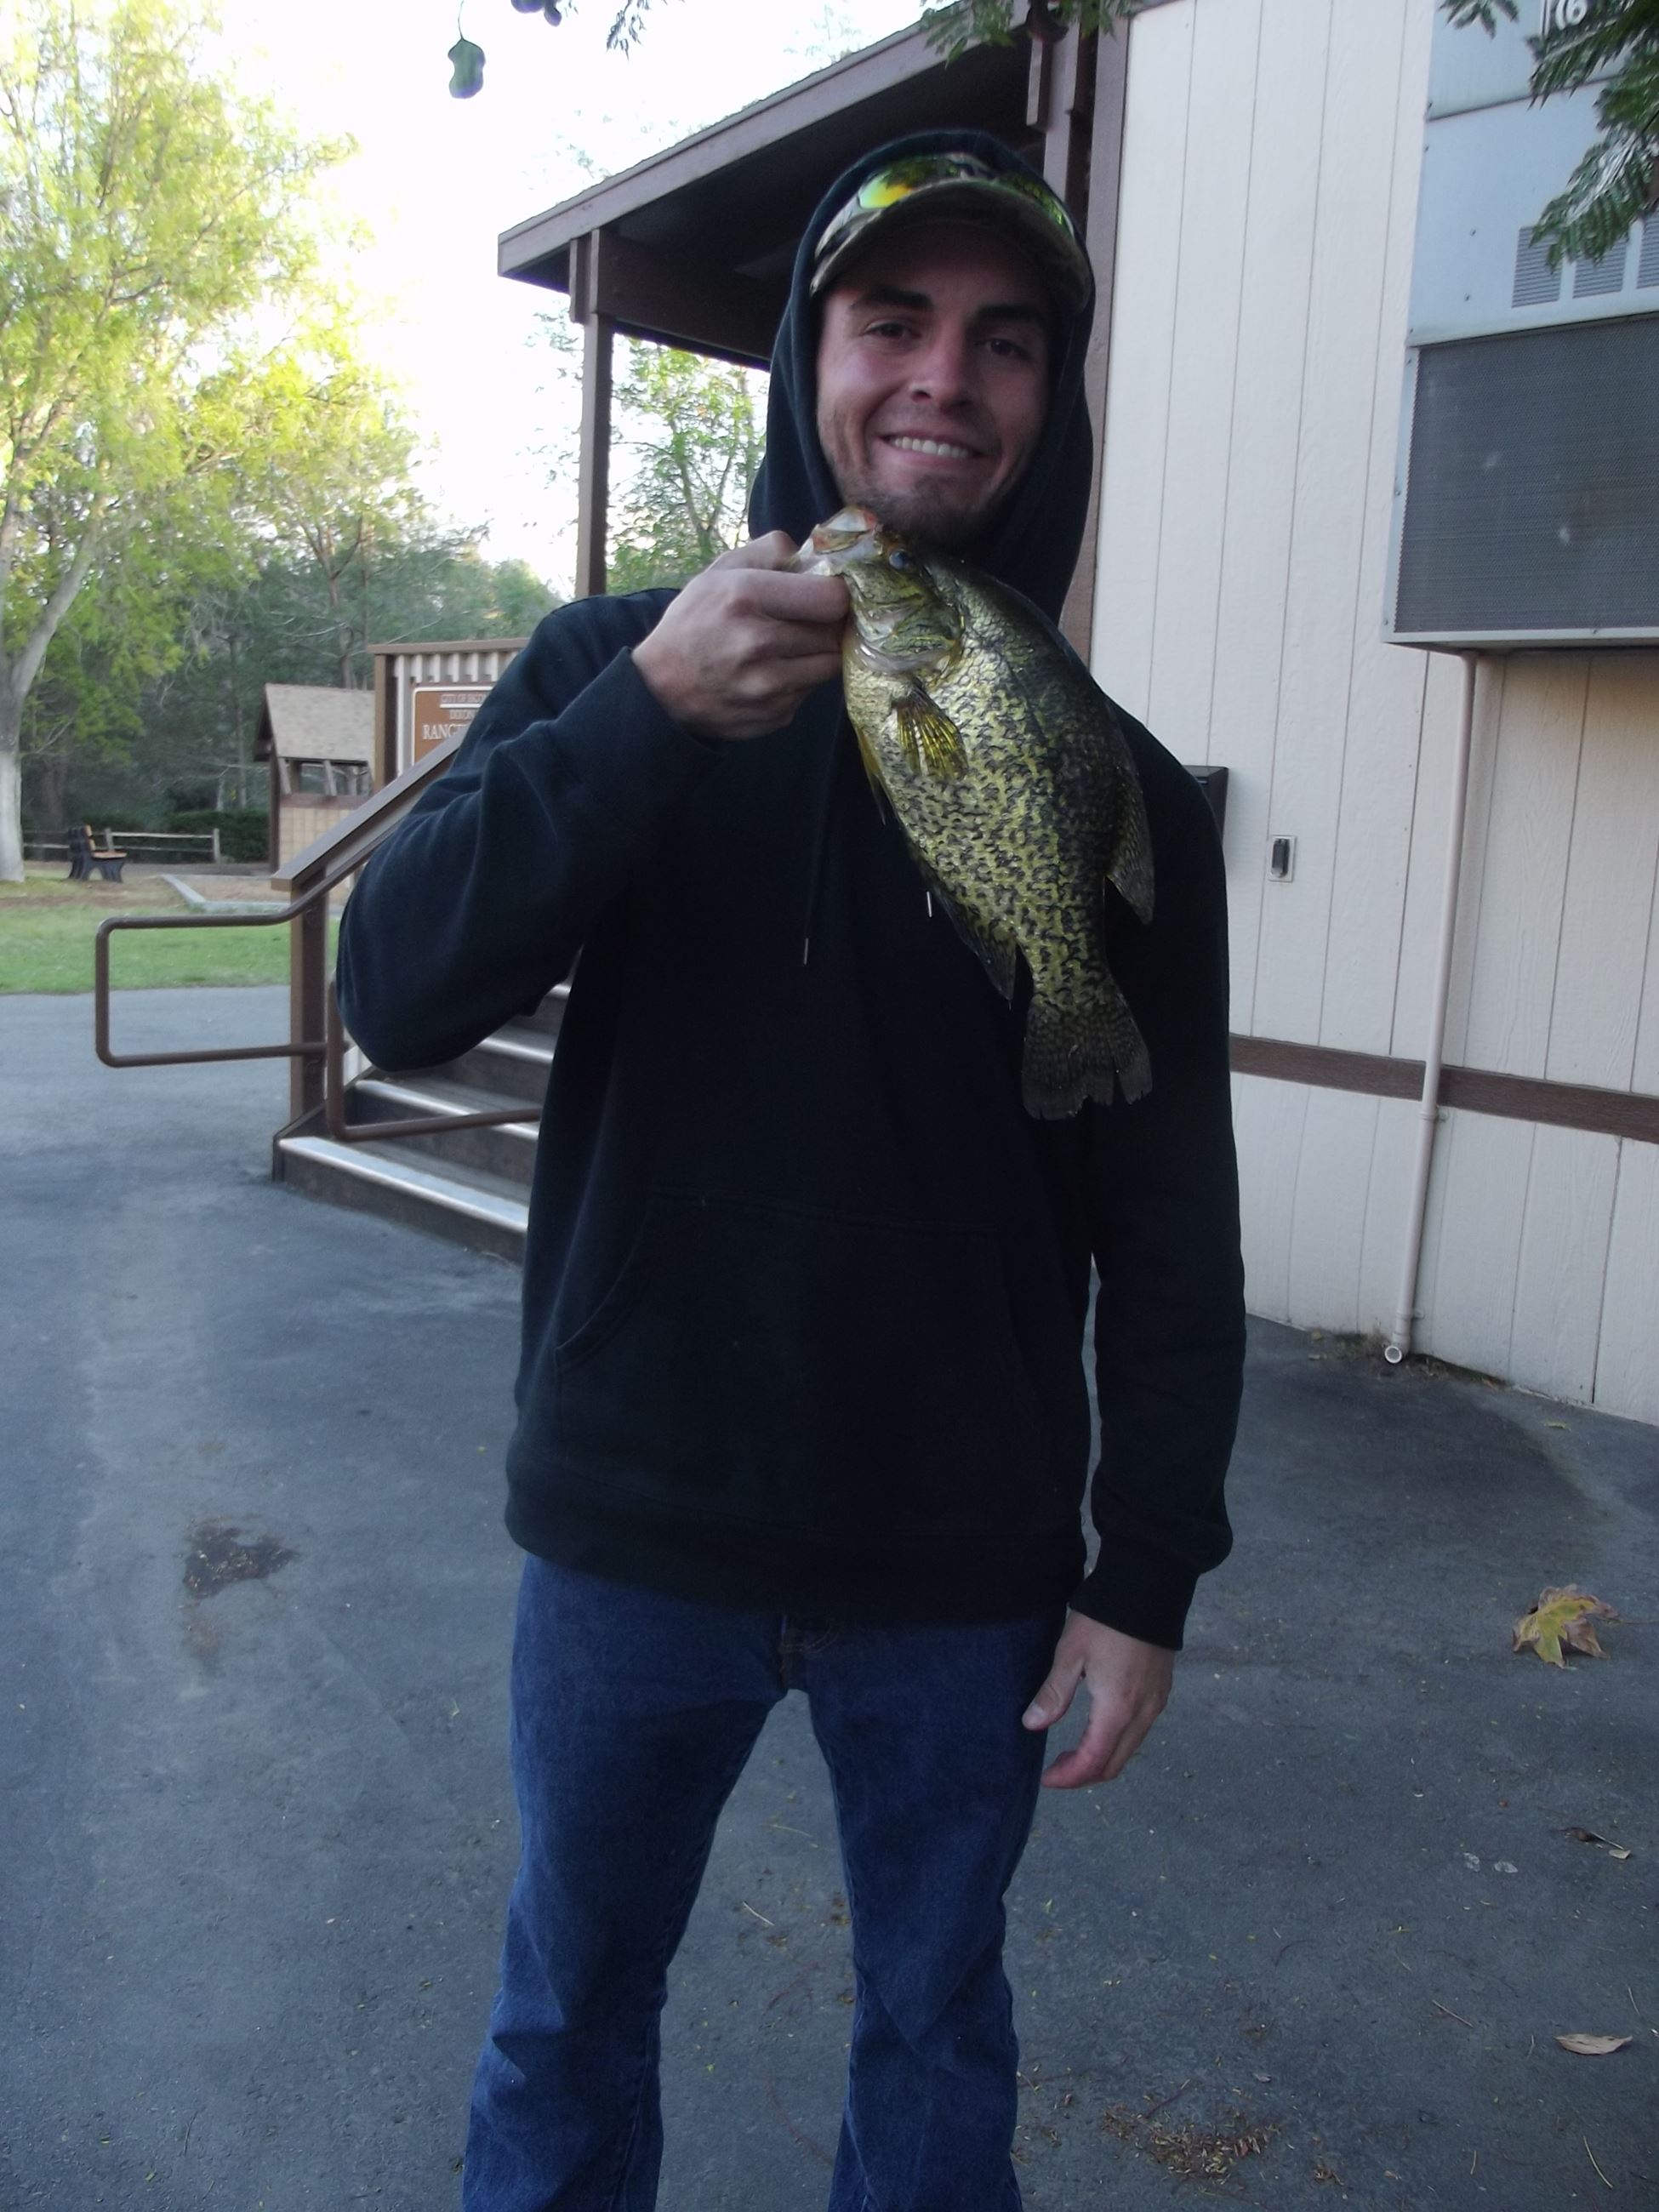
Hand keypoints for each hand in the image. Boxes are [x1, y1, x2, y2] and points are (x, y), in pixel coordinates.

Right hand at [631, 532, 848, 740]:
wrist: (660, 688)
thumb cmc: (693, 622)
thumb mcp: (718, 572)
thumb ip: (768, 551)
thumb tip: (812, 555)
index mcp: (745, 598)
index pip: (831, 598)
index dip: (835, 595)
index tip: (824, 596)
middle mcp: (758, 643)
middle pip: (833, 633)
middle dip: (825, 625)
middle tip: (807, 622)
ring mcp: (768, 686)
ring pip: (829, 665)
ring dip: (816, 654)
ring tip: (789, 648)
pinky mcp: (775, 715)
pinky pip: (809, 693)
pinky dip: (799, 682)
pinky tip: (772, 674)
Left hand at [1022, 1612, 1173, 1788]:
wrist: (1148, 1589)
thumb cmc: (1105, 1620)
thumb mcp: (1070, 1654)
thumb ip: (1053, 1694)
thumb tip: (1031, 1725)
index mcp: (1117, 1709)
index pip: (1093, 1761)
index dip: (1068, 1777)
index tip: (1046, 1779)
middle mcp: (1143, 1714)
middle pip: (1115, 1764)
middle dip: (1084, 1775)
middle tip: (1056, 1770)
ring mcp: (1157, 1704)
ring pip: (1129, 1750)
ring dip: (1101, 1759)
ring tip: (1072, 1753)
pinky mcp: (1162, 1692)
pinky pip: (1140, 1732)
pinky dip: (1117, 1742)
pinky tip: (1098, 1729)